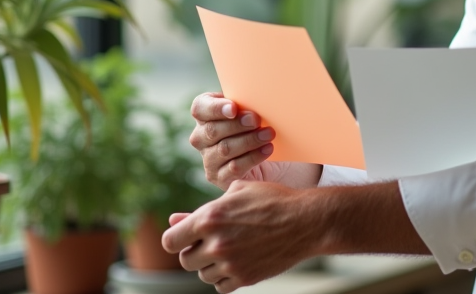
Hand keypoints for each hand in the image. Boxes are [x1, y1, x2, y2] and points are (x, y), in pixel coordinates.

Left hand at [164, 181, 318, 291]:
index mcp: (209, 217)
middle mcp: (216, 243)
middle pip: (185, 260)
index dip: (176, 238)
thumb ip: (202, 209)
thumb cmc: (271, 200)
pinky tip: (237, 261)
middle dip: (195, 251)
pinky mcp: (245, 278)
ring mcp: (230, 263)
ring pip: (203, 275)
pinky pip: (220, 286)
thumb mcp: (237, 192)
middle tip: (212, 241)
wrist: (305, 220)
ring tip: (230, 249)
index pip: (170, 241)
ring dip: (210, 265)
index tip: (186, 237)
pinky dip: (224, 277)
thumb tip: (174, 220)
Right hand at [189, 93, 275, 189]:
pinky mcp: (219, 177)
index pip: (200, 108)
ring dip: (249, 140)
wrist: (267, 158)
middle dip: (236, 124)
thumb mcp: (248, 110)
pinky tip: (267, 149)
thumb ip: (245, 102)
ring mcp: (208, 159)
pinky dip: (253, 157)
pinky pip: (235, 167)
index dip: (215, 108)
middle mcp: (200, 138)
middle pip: (212, 130)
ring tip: (268, 134)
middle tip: (256, 120)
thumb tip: (257, 94)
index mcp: (204, 116)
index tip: (233, 108)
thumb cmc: (255, 127)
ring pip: (224, 149)